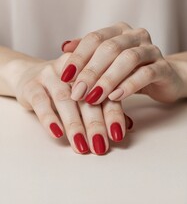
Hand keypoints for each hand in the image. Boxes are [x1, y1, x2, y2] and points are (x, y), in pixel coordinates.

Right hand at [13, 53, 131, 154]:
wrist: (31, 75)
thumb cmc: (65, 88)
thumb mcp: (86, 93)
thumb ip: (105, 106)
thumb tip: (127, 125)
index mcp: (90, 69)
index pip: (105, 91)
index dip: (112, 113)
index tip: (118, 134)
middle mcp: (72, 70)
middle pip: (86, 97)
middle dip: (95, 123)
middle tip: (100, 146)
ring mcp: (50, 75)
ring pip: (64, 100)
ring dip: (74, 124)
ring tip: (81, 145)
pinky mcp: (32, 84)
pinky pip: (40, 101)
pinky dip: (49, 118)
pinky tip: (57, 133)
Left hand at [61, 22, 184, 103]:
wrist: (163, 78)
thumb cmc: (129, 70)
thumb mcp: (107, 62)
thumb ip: (88, 54)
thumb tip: (64, 46)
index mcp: (118, 31)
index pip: (94, 38)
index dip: (78, 57)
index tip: (64, 77)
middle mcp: (135, 36)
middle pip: (109, 48)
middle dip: (90, 72)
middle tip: (77, 92)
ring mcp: (151, 50)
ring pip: (128, 59)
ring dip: (107, 80)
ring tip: (93, 97)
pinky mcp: (163, 67)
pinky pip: (146, 74)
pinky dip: (128, 85)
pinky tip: (115, 97)